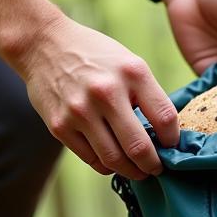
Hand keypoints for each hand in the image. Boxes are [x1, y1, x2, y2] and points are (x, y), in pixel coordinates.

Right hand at [16, 15, 179, 179]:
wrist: (44, 45)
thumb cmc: (94, 57)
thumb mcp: (128, 63)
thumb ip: (146, 96)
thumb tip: (164, 137)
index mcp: (132, 73)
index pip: (164, 119)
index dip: (172, 140)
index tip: (171, 147)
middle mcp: (106, 92)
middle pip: (139, 148)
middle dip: (152, 166)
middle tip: (156, 169)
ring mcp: (80, 111)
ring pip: (114, 160)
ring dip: (131, 171)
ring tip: (138, 171)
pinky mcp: (60, 126)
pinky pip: (91, 159)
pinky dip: (106, 166)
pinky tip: (112, 161)